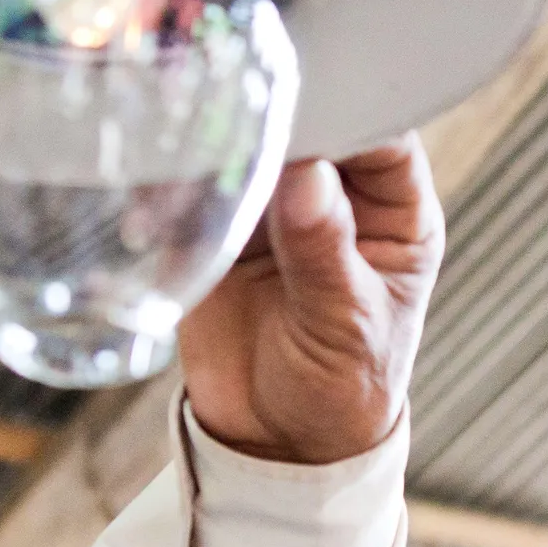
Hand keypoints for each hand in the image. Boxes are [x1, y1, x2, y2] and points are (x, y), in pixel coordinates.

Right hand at [179, 133, 443, 463]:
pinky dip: (170, 194)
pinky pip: (194, 193)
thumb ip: (325, 253)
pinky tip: (152, 212)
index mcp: (395, 214)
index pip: (380, 133)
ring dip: (212, 151)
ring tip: (179, 160)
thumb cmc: (343, 390)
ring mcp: (277, 211)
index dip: (346, 109)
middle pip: (309, 130)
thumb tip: (308, 177)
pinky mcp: (220, 231)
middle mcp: (338, 199)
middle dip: (271, 120)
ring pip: (247, 151)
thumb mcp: (344, 327)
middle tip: (229, 117)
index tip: (303, 102)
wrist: (280, 444)